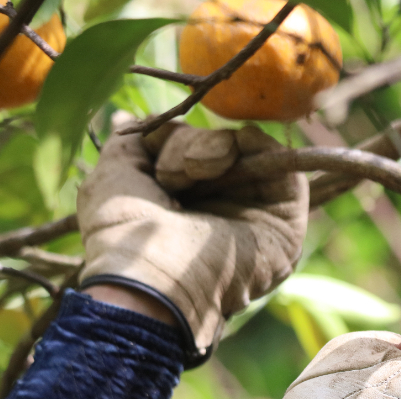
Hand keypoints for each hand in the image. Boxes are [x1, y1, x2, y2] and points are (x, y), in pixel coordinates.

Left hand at [77, 121, 307, 364]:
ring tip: (190, 175)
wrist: (150, 276)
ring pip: (247, 152)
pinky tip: (228, 157)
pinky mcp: (286, 224)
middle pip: (218, 147)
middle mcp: (223, 213)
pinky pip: (284, 164)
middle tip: (170, 178)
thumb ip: (132, 143)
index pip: (191, 149)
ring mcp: (256, 218)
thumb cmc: (123, 236)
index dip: (170, 142)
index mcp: (184, 209)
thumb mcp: (114, 176)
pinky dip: (255, 146)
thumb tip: (126, 120)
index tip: (150, 166)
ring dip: (213, 148)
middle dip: (189, 147)